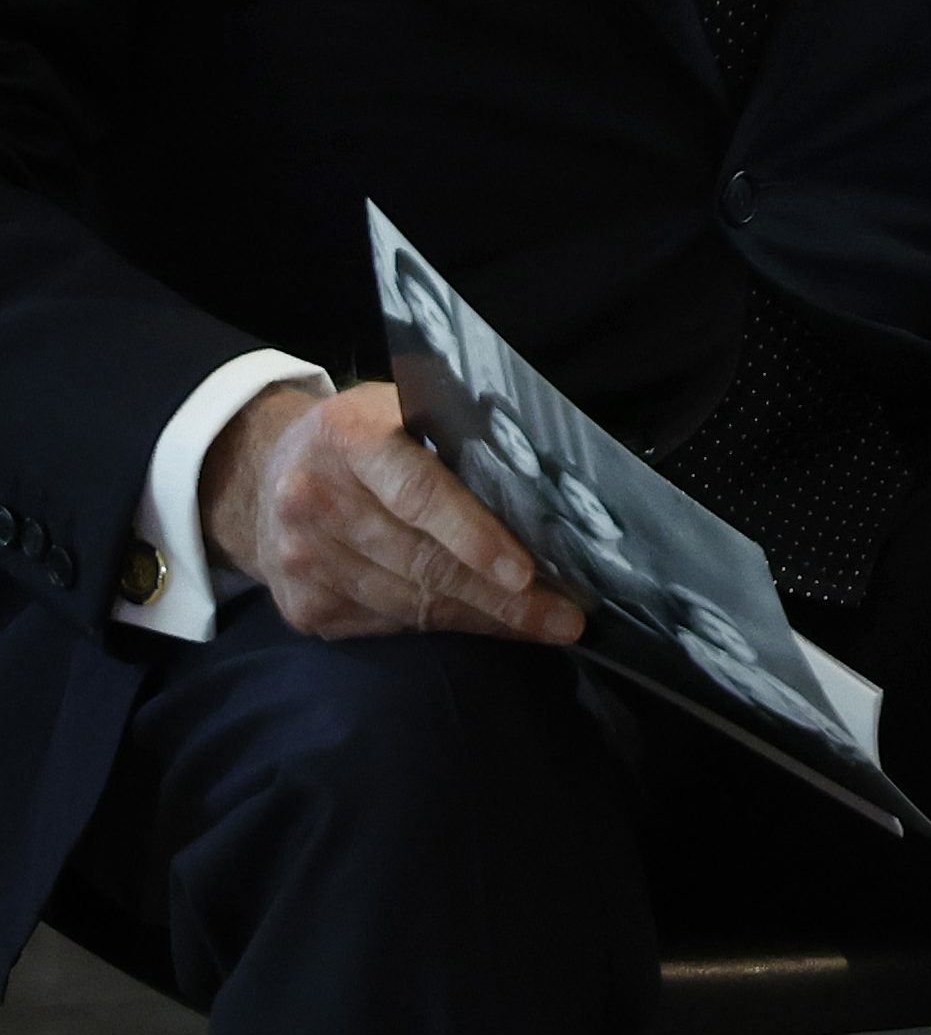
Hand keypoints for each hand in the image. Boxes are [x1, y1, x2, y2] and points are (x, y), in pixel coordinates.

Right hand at [200, 383, 583, 646]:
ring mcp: (304, 561)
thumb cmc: (361, 435)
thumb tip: (541, 482)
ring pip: (411, 603)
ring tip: (542, 624)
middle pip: (421, 561)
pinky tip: (485, 623)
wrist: (261, 477)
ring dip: (483, 618)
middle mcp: (314, 500)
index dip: (474, 535)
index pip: (418, 493)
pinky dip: (443, 627)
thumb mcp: (396, 407)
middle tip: (564, 617)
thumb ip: (452, 432)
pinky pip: (390, 625)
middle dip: (501, 596)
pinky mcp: (303, 608)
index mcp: (347, 435)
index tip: (527, 570)